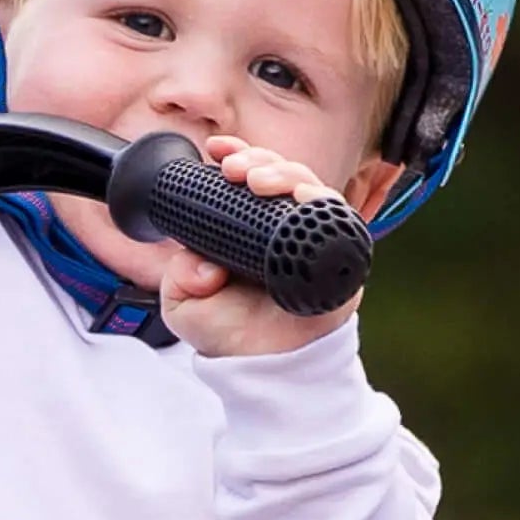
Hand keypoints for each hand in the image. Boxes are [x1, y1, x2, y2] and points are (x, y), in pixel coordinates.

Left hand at [157, 136, 362, 357]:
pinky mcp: (339, 252)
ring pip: (308, 186)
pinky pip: (336, 218)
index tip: (216, 150)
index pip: (249, 179)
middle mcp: (282, 227)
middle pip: (280, 174)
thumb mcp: (185, 305)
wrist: (265, 368)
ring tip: (258, 181)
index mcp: (249, 228)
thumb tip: (199, 261)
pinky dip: (321, 202)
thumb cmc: (232, 335)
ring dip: (284, 175)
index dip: (237, 157)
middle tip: (234, 170)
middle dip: (257, 161)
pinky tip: (304, 196)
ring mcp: (311, 237)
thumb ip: (180, 276)